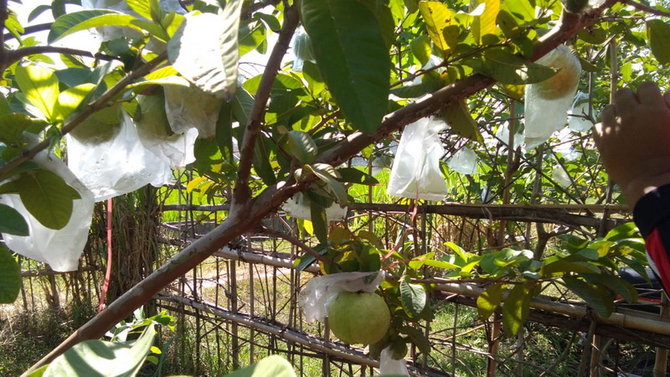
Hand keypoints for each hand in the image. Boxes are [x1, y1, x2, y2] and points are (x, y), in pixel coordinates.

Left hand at [593, 82, 669, 204]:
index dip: (648, 93)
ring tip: (624, 123)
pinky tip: (614, 134)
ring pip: (608, 108)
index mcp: (653, 109)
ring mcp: (613, 128)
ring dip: (616, 112)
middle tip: (636, 111)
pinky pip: (597, 126)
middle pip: (622, 93)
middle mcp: (631, 115)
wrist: (653, 181)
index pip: (645, 86)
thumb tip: (666, 93)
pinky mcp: (602, 141)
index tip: (650, 101)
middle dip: (629, 99)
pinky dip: (604, 128)